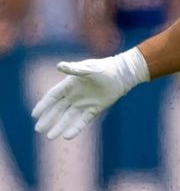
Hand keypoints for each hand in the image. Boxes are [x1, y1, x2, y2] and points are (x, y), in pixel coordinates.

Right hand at [31, 48, 149, 139]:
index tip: (34, 115)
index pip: (53, 96)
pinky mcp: (95, 109)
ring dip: (59, 126)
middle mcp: (75, 95)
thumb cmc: (104, 68)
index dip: (43, 105)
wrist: (122, 74)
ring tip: (50, 137)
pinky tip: (67, 136)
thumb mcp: (88, 68)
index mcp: (70, 84)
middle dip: (48, 119)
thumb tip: (59, 65)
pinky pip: (83, 121)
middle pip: (58, 109)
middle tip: (38, 129)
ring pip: (68, 117)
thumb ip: (74, 69)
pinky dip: (75, 128)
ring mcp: (84, 103)